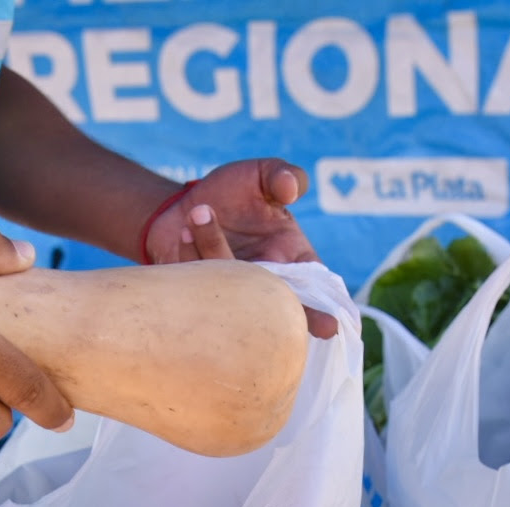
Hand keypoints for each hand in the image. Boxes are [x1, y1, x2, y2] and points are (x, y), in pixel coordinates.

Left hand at [142, 160, 338, 338]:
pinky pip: (197, 287)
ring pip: (230, 290)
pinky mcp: (199, 297)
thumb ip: (281, 175)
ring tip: (199, 213)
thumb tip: (291, 188)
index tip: (328, 327)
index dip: (320, 310)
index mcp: (291, 259)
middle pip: (275, 312)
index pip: (312, 290)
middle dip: (277, 321)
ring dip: (213, 247)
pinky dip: (189, 254)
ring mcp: (231, 294)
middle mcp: (264, 284)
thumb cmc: (231, 192)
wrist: (180, 205)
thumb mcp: (260, 175)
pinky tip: (183, 231)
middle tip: (280, 328)